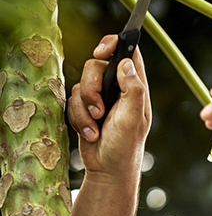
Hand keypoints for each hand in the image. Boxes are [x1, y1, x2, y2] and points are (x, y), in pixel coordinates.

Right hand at [67, 35, 151, 183]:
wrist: (108, 171)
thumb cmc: (125, 148)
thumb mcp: (133, 120)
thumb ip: (133, 91)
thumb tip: (126, 64)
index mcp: (135, 88)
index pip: (128, 52)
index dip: (113, 45)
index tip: (100, 53)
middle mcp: (118, 89)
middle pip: (95, 66)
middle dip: (91, 88)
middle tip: (99, 110)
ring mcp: (101, 98)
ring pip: (80, 85)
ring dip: (84, 110)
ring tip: (96, 129)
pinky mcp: (86, 109)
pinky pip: (72, 101)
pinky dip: (78, 118)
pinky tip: (90, 134)